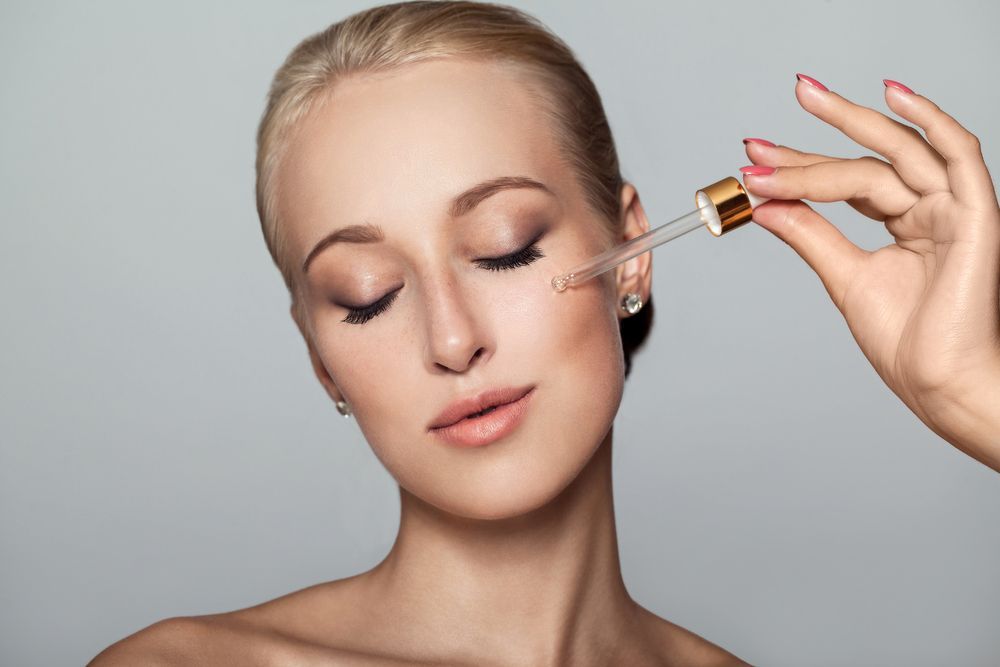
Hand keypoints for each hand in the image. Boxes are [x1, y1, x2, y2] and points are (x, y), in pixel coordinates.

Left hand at [740, 74, 999, 471]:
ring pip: (895, 154)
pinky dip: (929, 120)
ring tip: (805, 102)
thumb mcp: (844, 278)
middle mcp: (930, 208)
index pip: (848, 181)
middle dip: (812, 141)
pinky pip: (958, 154)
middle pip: (867, 160)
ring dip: (848, 126)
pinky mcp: (974, 216)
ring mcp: (953, 209)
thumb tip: (765, 204)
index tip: (752, 163)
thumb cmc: (907, 343)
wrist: (940, 383)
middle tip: (761, 136)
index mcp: (906, 223)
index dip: (799, 168)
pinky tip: (889, 95)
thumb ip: (811, 236)